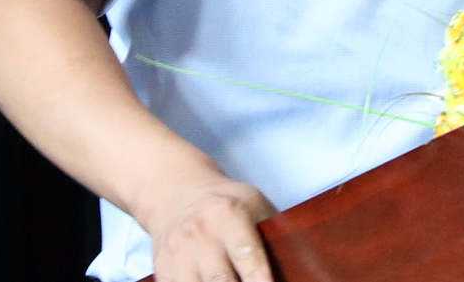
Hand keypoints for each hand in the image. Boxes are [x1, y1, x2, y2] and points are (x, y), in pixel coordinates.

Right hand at [146, 174, 277, 281]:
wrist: (176, 191)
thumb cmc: (224, 202)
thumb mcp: (255, 204)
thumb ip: (274, 232)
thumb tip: (300, 264)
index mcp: (228, 214)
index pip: (248, 254)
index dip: (260, 279)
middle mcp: (200, 234)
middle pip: (219, 279)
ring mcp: (178, 254)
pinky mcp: (163, 269)